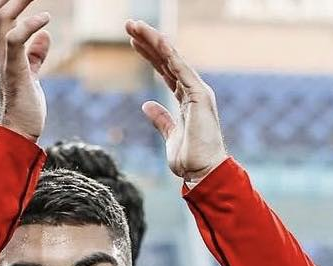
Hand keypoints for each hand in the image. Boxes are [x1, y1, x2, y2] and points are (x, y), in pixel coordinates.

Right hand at [0, 0, 50, 141]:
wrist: (18, 135)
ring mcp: (3, 63)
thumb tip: (44, 35)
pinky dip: (29, 25)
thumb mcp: (31, 76)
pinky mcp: (14, 72)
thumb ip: (34, 55)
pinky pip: (14, 39)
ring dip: (19, 1)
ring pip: (1, 20)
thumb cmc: (24, 109)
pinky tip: (45, 19)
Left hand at [125, 20, 227, 182]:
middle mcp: (193, 90)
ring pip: (171, 59)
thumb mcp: (169, 136)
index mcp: (186, 99)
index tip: (133, 41)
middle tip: (129, 25)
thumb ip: (161, 119)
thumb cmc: (190, 159)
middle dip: (148, 41)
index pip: (165, 70)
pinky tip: (156, 40)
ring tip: (133, 26)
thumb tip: (147, 106)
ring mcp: (197, 91)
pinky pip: (181, 70)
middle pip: (166, 60)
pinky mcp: (199, 96)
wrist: (203, 173)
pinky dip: (169, 54)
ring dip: (153, 40)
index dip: (150, 55)